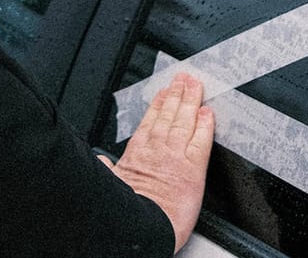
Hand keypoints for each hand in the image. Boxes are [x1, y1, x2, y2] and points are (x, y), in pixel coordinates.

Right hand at [105, 73, 214, 252]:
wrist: (142, 228)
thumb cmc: (127, 213)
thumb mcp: (110, 185)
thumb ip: (107, 168)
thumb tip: (100, 160)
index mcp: (137, 154)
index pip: (150, 122)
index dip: (158, 105)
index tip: (164, 92)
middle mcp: (157, 150)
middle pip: (169, 115)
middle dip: (177, 95)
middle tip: (184, 78)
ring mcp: (176, 156)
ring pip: (184, 121)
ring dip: (190, 101)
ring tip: (196, 85)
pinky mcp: (193, 168)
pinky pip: (201, 140)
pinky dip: (205, 125)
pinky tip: (208, 113)